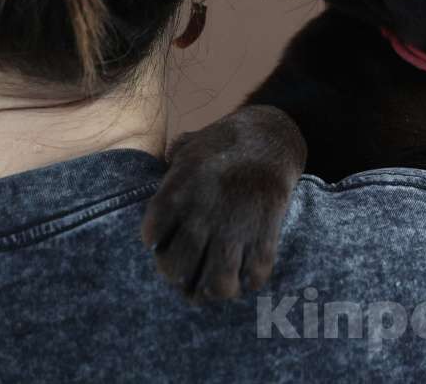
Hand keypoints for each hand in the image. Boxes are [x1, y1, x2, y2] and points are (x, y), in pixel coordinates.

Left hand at [141, 105, 305, 301]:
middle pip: (177, 269)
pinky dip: (251, 280)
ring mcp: (236, 225)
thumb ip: (171, 161)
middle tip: (187, 271)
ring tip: (216, 282)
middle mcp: (204, 212)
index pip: (152, 234)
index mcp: (180, 188)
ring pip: (218, 284)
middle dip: (179, 276)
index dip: (155, 243)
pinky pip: (256, 273)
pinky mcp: (266, 231)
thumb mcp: (192, 144)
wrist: (273, 135)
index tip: (160, 241)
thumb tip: (160, 164)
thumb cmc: (227, 141)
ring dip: (215, 289)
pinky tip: (247, 270)